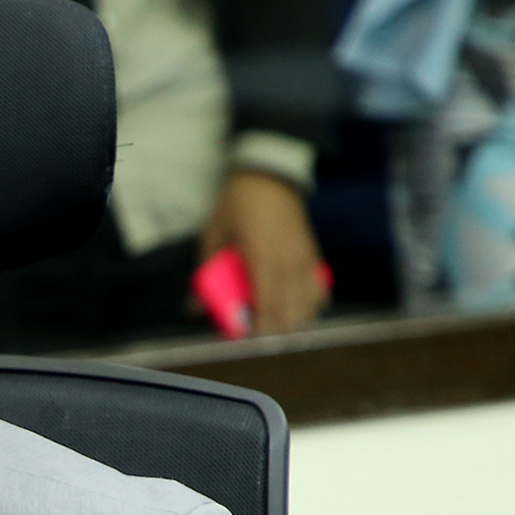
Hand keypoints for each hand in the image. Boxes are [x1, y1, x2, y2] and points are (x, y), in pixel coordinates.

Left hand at [201, 170, 327, 335]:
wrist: (270, 175)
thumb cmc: (237, 204)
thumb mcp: (213, 235)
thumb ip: (206, 273)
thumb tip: (195, 308)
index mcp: (263, 257)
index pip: (268, 305)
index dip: (260, 329)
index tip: (246, 339)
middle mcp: (289, 262)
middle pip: (292, 313)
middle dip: (274, 330)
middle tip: (255, 332)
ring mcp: (305, 259)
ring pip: (309, 305)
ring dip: (293, 320)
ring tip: (275, 322)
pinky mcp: (313, 256)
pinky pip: (319, 290)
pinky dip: (309, 305)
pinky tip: (295, 308)